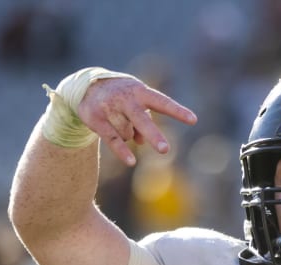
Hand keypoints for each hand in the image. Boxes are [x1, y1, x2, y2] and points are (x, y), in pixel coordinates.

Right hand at [76, 78, 196, 164]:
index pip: (162, 102)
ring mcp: (109, 108)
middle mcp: (125, 98)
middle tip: (165, 150)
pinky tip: (131, 162)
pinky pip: (111, 139)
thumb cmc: (123, 96)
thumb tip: (141, 141)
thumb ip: (143, 120)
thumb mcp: (136, 103)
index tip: (193, 120)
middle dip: (153, 135)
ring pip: (127, 133)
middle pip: (142, 119)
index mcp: (141, 91)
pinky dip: (121, 151)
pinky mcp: (96, 119)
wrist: (87, 86)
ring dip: (128, 135)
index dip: (177, 111)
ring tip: (121, 122)